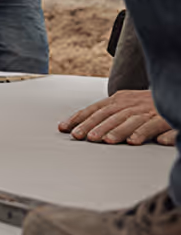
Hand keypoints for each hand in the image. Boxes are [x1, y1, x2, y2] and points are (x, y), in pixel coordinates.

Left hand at [59, 89, 177, 145]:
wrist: (172, 92)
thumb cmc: (147, 104)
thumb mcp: (126, 104)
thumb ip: (108, 113)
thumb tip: (81, 125)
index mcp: (119, 99)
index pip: (95, 109)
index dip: (79, 118)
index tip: (64, 128)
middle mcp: (130, 104)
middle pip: (109, 115)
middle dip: (94, 126)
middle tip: (83, 137)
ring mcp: (147, 111)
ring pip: (129, 121)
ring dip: (117, 131)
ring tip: (107, 140)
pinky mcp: (164, 118)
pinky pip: (153, 126)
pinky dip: (144, 133)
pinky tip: (135, 141)